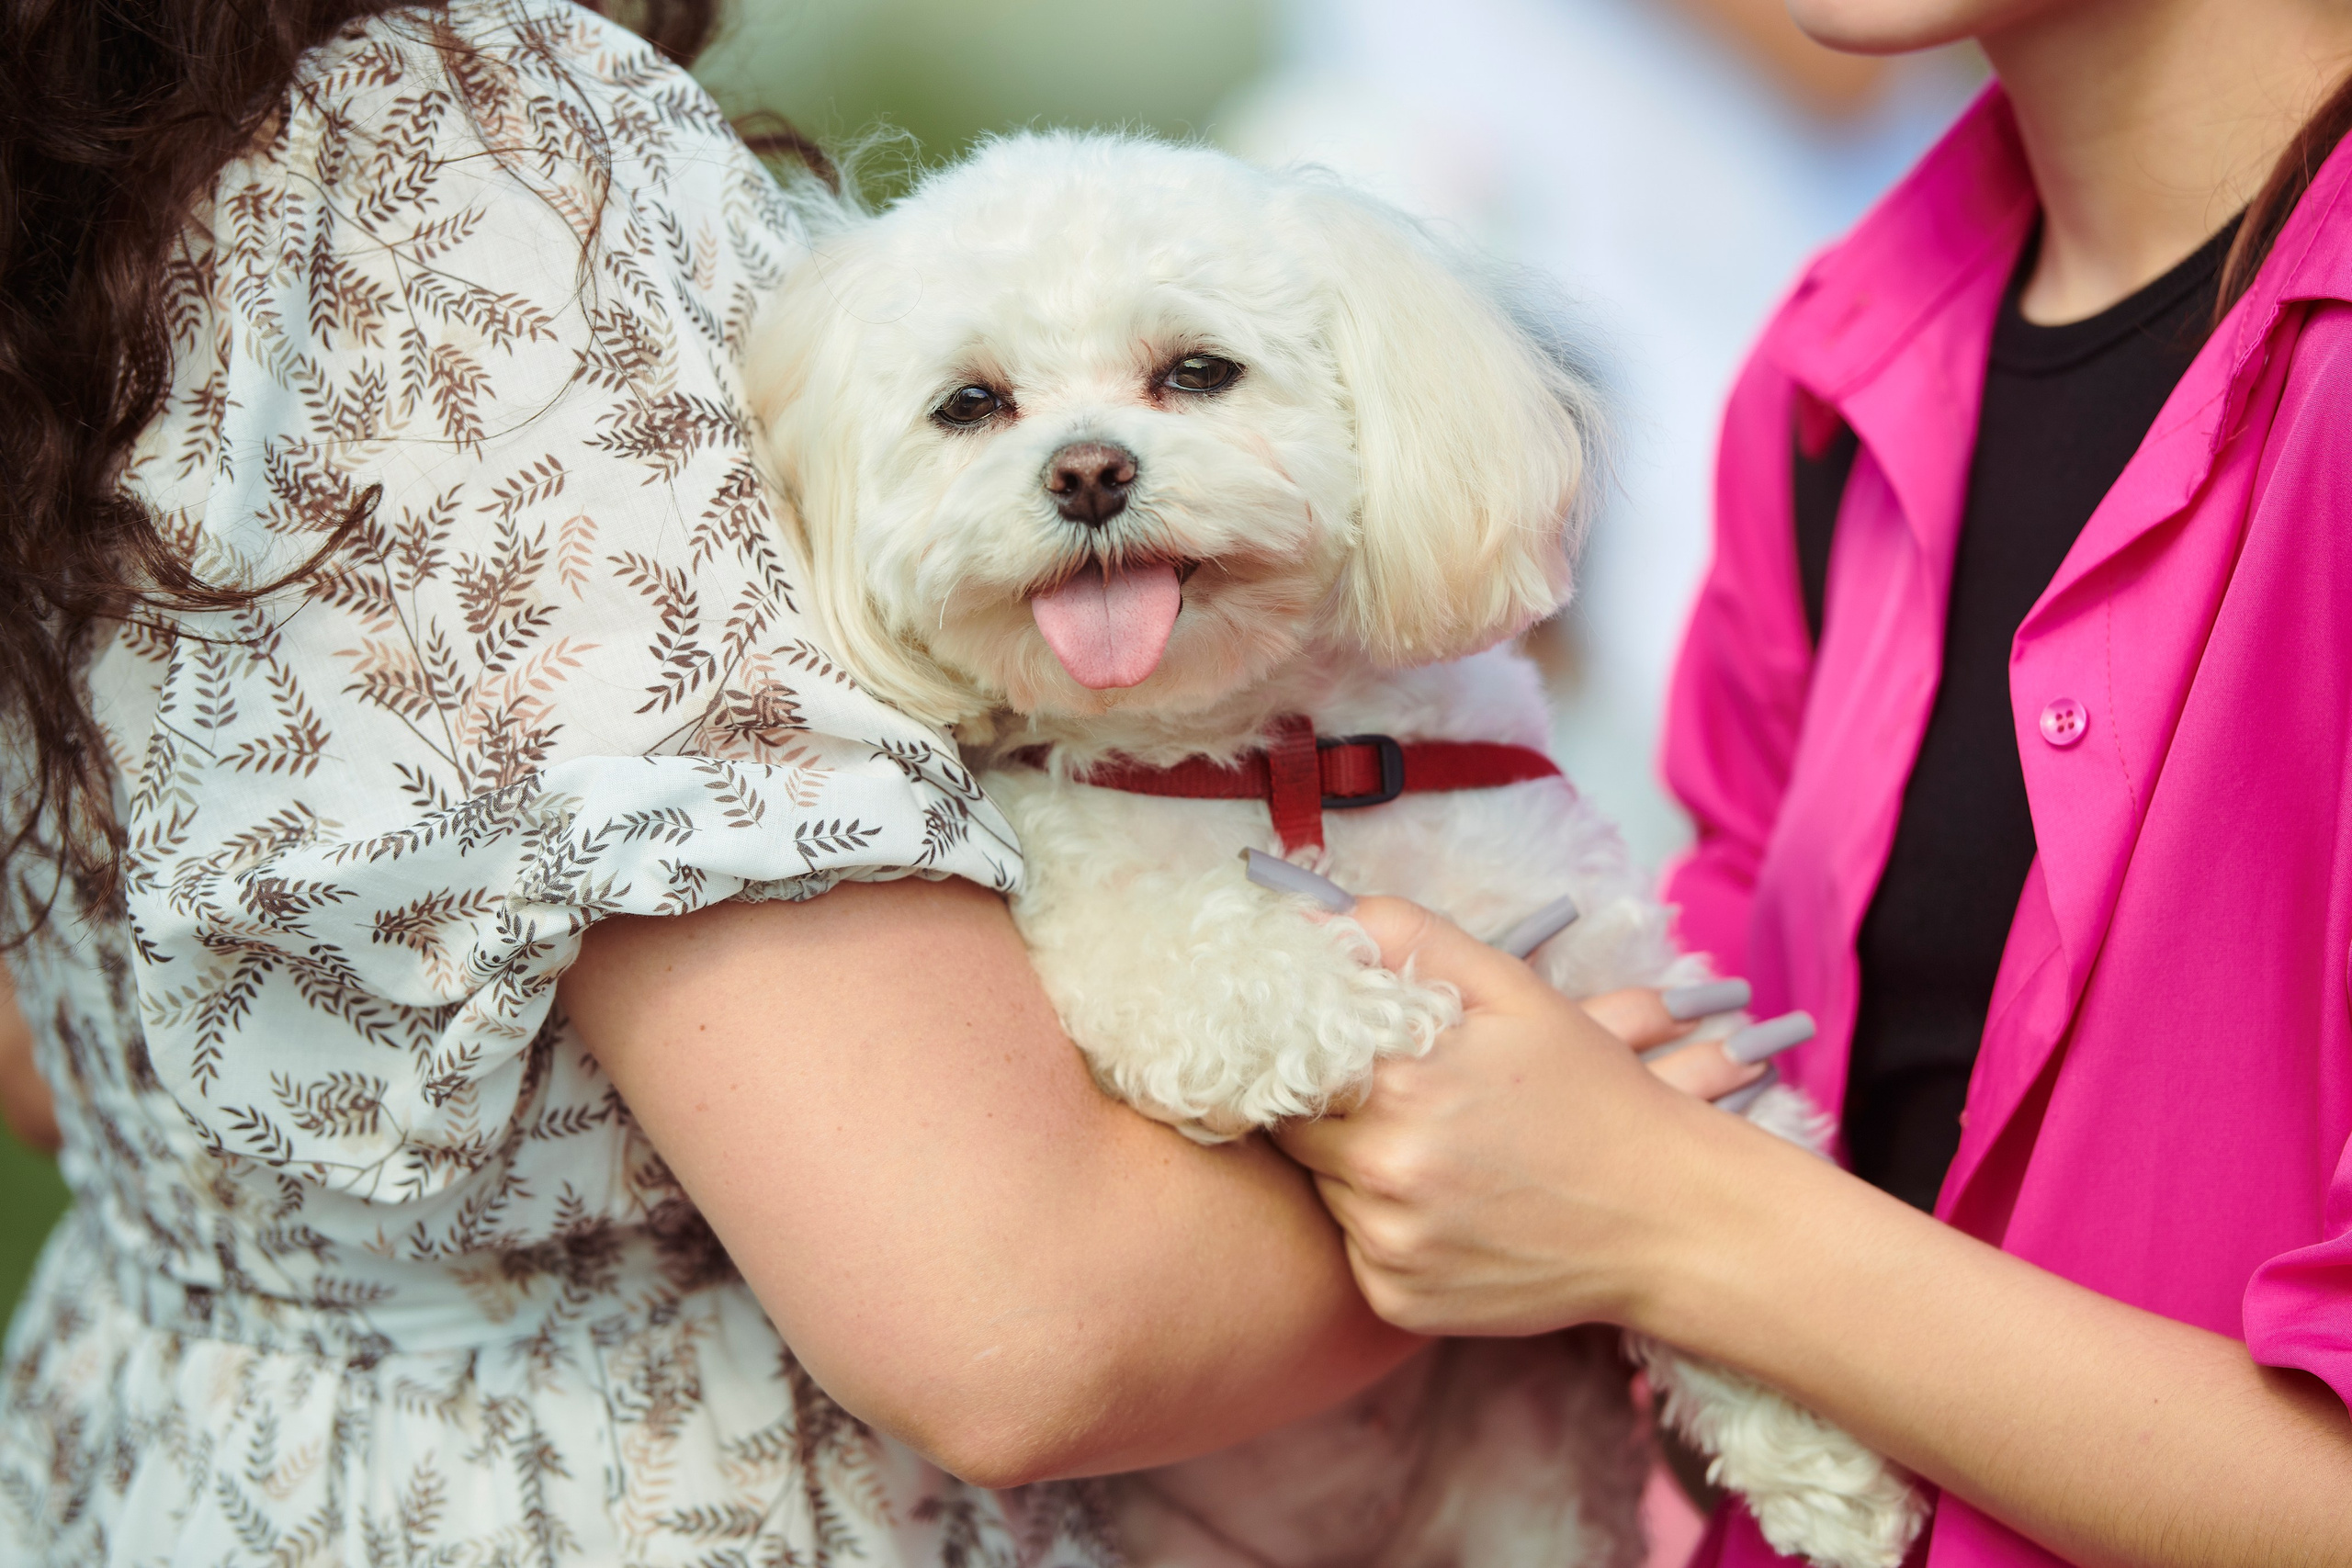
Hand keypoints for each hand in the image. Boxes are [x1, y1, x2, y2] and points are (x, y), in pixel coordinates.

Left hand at [1276, 897, 1772, 1336]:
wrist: (1667, 1216)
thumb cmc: (1592, 1095)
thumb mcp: (1515, 992)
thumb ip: (1411, 939)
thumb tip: (1317, 915)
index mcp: (1402, 1082)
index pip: (1293, 1058)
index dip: (1310, 1052)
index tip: (1345, 1055)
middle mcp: (1386, 1169)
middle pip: (1298, 1128)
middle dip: (1337, 1111)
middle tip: (1404, 1106)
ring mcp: (1391, 1243)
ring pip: (1326, 1190)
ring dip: (1358, 1170)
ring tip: (1440, 1157)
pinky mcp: (1399, 1299)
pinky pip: (1356, 1251)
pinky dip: (1385, 1230)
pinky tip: (1448, 1211)